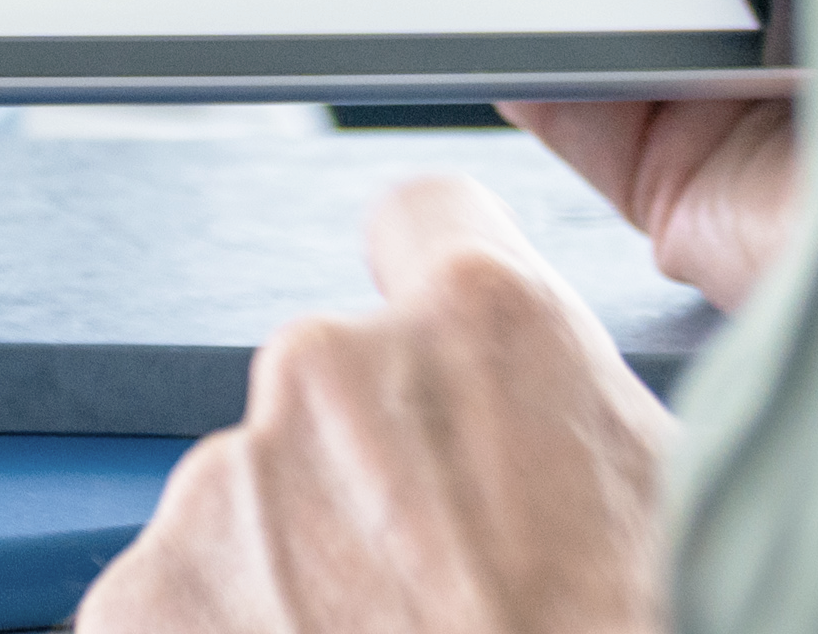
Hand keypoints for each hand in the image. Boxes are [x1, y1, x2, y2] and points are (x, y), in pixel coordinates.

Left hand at [77, 176, 671, 633]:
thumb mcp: (674, 508)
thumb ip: (572, 413)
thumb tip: (559, 416)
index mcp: (483, 323)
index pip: (422, 222)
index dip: (440, 310)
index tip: (447, 380)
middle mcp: (331, 375)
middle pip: (331, 390)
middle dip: (372, 478)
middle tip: (447, 595)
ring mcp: (223, 492)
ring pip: (249, 505)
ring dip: (297, 574)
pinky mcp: (142, 603)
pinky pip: (176, 604)